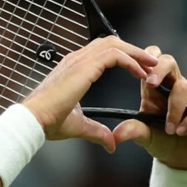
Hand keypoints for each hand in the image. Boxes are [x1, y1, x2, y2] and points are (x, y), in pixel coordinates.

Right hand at [23, 36, 158, 151]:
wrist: (34, 120)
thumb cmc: (47, 121)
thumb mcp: (79, 126)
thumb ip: (97, 132)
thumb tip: (110, 144)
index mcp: (74, 69)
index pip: (102, 52)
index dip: (124, 57)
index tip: (140, 70)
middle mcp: (76, 60)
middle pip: (111, 42)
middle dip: (133, 51)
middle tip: (151, 63)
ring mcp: (80, 60)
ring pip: (115, 44)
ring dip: (136, 53)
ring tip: (152, 64)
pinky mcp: (84, 67)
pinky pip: (114, 55)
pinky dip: (131, 61)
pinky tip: (141, 73)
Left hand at [113, 47, 186, 170]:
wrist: (183, 160)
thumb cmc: (164, 142)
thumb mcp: (146, 136)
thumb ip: (133, 130)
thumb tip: (116, 133)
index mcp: (155, 88)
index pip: (152, 60)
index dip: (145, 58)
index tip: (138, 71)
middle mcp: (174, 85)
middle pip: (168, 61)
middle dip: (159, 70)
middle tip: (150, 84)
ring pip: (183, 87)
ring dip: (174, 109)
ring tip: (170, 130)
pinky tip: (182, 130)